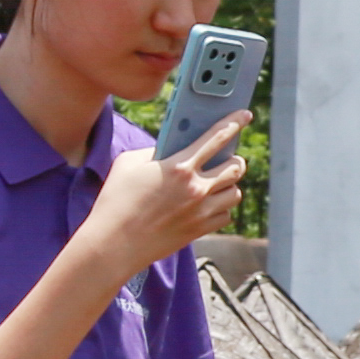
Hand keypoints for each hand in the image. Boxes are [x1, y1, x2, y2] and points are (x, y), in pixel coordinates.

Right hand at [82, 111, 248, 270]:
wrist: (114, 244)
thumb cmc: (116, 201)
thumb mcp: (129, 164)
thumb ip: (154, 151)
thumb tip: (172, 149)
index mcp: (179, 166)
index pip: (216, 137)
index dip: (234, 122)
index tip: (246, 114)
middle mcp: (196, 188)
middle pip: (236, 166)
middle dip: (234, 158)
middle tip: (227, 157)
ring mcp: (201, 212)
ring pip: (235, 192)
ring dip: (229, 184)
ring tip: (217, 181)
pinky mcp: (200, 230)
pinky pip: (226, 215)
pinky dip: (221, 208)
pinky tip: (209, 204)